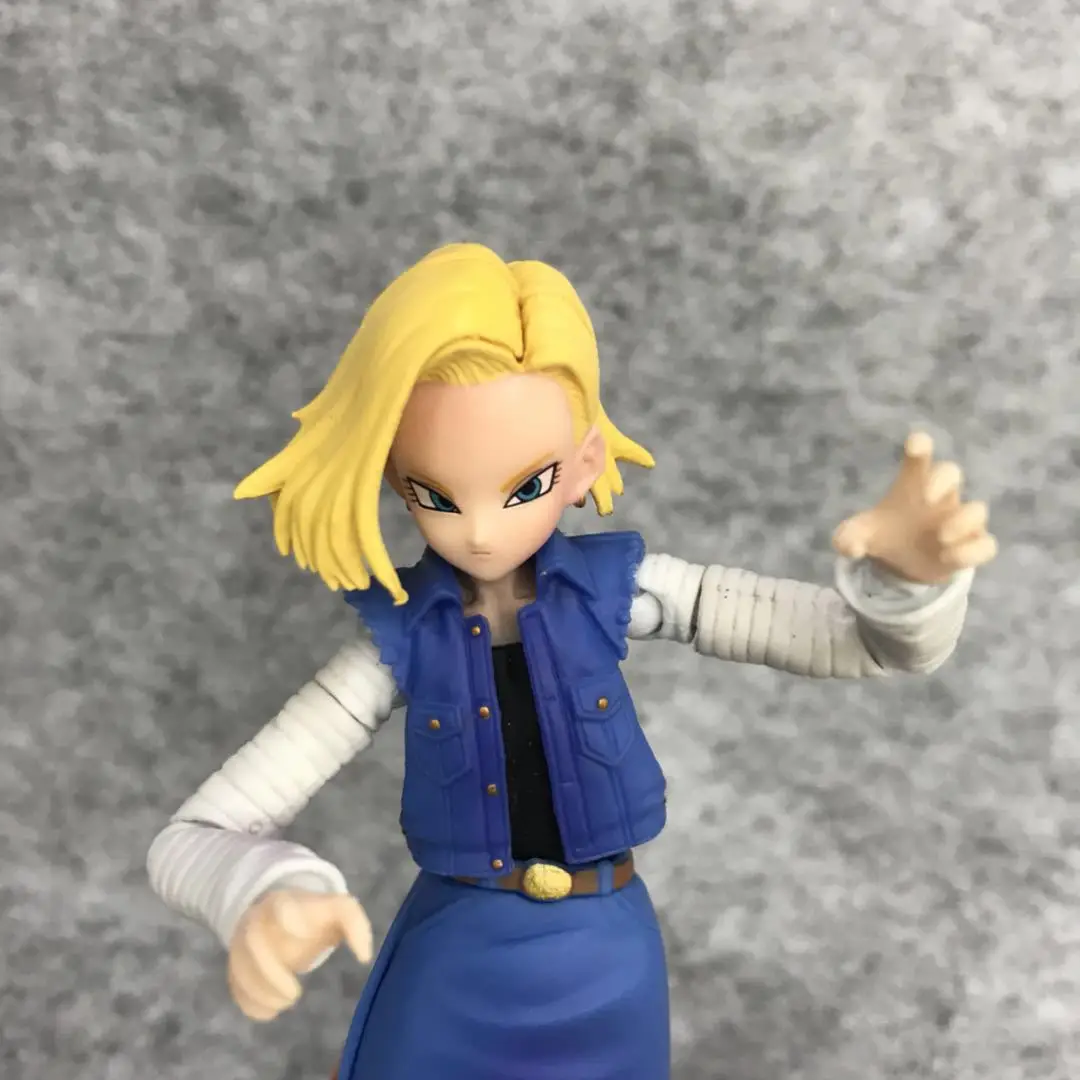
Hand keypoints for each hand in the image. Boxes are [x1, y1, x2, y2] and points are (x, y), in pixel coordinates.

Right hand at [227, 889, 372, 1021]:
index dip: (286, 916)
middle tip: (294, 994)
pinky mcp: (236, 966)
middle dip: (269, 971)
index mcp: (283, 902)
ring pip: (238, 966)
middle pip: (252, 940)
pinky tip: (271, 1011)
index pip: (279, 904)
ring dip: (260, 991)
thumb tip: (364, 956)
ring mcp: (241, 943)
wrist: (283, 917)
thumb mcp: (338, 911)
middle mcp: (256, 920)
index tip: (300, 932)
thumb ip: (356, 925)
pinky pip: (234, 986)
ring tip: (286, 1003)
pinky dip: (250, 1003)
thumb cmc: (313, 917)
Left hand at [832, 432, 997, 583]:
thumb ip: (848, 538)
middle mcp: (940, 498)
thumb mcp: (857, 537)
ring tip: (941, 538)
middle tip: (927, 499)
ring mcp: (959, 522)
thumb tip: (850, 548)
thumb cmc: (885, 535)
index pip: (918, 459)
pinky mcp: (971, 547)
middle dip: (942, 479)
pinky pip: (986, 544)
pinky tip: (949, 558)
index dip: (920, 446)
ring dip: (963, 521)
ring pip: (978, 510)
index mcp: (912, 486)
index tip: (917, 444)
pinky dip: (972, 552)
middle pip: (952, 472)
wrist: (904, 565)